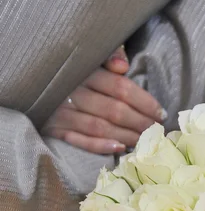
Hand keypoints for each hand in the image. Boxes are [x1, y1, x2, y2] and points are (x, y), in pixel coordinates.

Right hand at [42, 46, 163, 153]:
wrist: (31, 82)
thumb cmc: (72, 70)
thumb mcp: (90, 54)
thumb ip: (109, 56)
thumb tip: (123, 66)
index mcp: (85, 70)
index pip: (121, 88)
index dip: (144, 102)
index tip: (160, 113)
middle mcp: (73, 91)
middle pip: (114, 110)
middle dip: (139, 122)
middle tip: (155, 131)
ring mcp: (62, 111)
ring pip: (100, 127)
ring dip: (125, 136)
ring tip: (142, 141)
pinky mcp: (54, 129)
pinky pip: (79, 141)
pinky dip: (100, 146)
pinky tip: (119, 148)